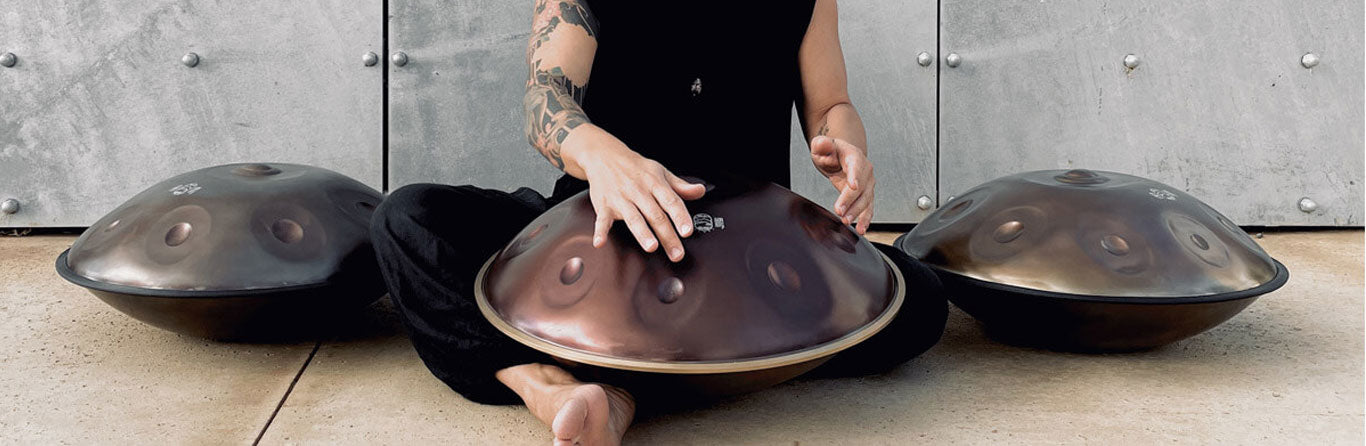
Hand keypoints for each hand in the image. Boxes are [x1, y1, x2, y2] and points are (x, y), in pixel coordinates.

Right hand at [576, 140, 705, 261]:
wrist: (605, 156)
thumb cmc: (636, 168)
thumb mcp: (661, 173)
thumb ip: (680, 186)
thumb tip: (700, 191)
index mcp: (655, 184)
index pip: (671, 201)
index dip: (680, 216)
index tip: (687, 231)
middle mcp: (639, 191)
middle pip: (656, 215)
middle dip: (667, 235)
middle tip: (677, 254)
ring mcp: (621, 199)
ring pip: (633, 218)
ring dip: (642, 233)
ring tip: (651, 246)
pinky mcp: (604, 205)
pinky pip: (602, 219)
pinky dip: (600, 231)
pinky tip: (600, 242)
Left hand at [810, 135, 874, 233]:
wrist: (841, 156)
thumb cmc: (831, 151)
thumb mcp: (822, 145)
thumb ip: (821, 144)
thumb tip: (823, 145)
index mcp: (854, 156)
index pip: (856, 166)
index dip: (855, 176)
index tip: (852, 186)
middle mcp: (865, 170)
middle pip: (861, 187)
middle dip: (850, 201)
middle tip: (839, 212)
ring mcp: (867, 184)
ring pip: (866, 200)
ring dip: (858, 213)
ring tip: (847, 222)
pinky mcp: (866, 195)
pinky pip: (868, 208)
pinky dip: (866, 219)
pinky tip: (862, 229)